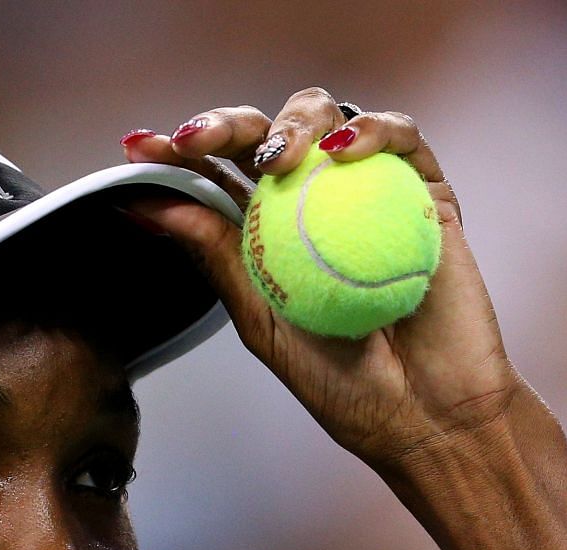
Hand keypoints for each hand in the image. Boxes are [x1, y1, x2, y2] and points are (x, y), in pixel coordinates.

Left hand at [121, 90, 527, 473]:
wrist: (423, 414)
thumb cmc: (344, 383)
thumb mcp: (262, 320)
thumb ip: (217, 256)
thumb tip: (153, 204)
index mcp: (267, 231)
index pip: (219, 176)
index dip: (181, 153)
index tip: (142, 148)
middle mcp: (314, 202)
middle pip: (267, 133)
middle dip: (226, 125)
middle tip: (199, 141)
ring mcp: (370, 191)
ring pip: (327, 119)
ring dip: (294, 123)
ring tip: (278, 157)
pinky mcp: (424, 192)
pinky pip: (402, 140)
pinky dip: (371, 131)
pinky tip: (341, 150)